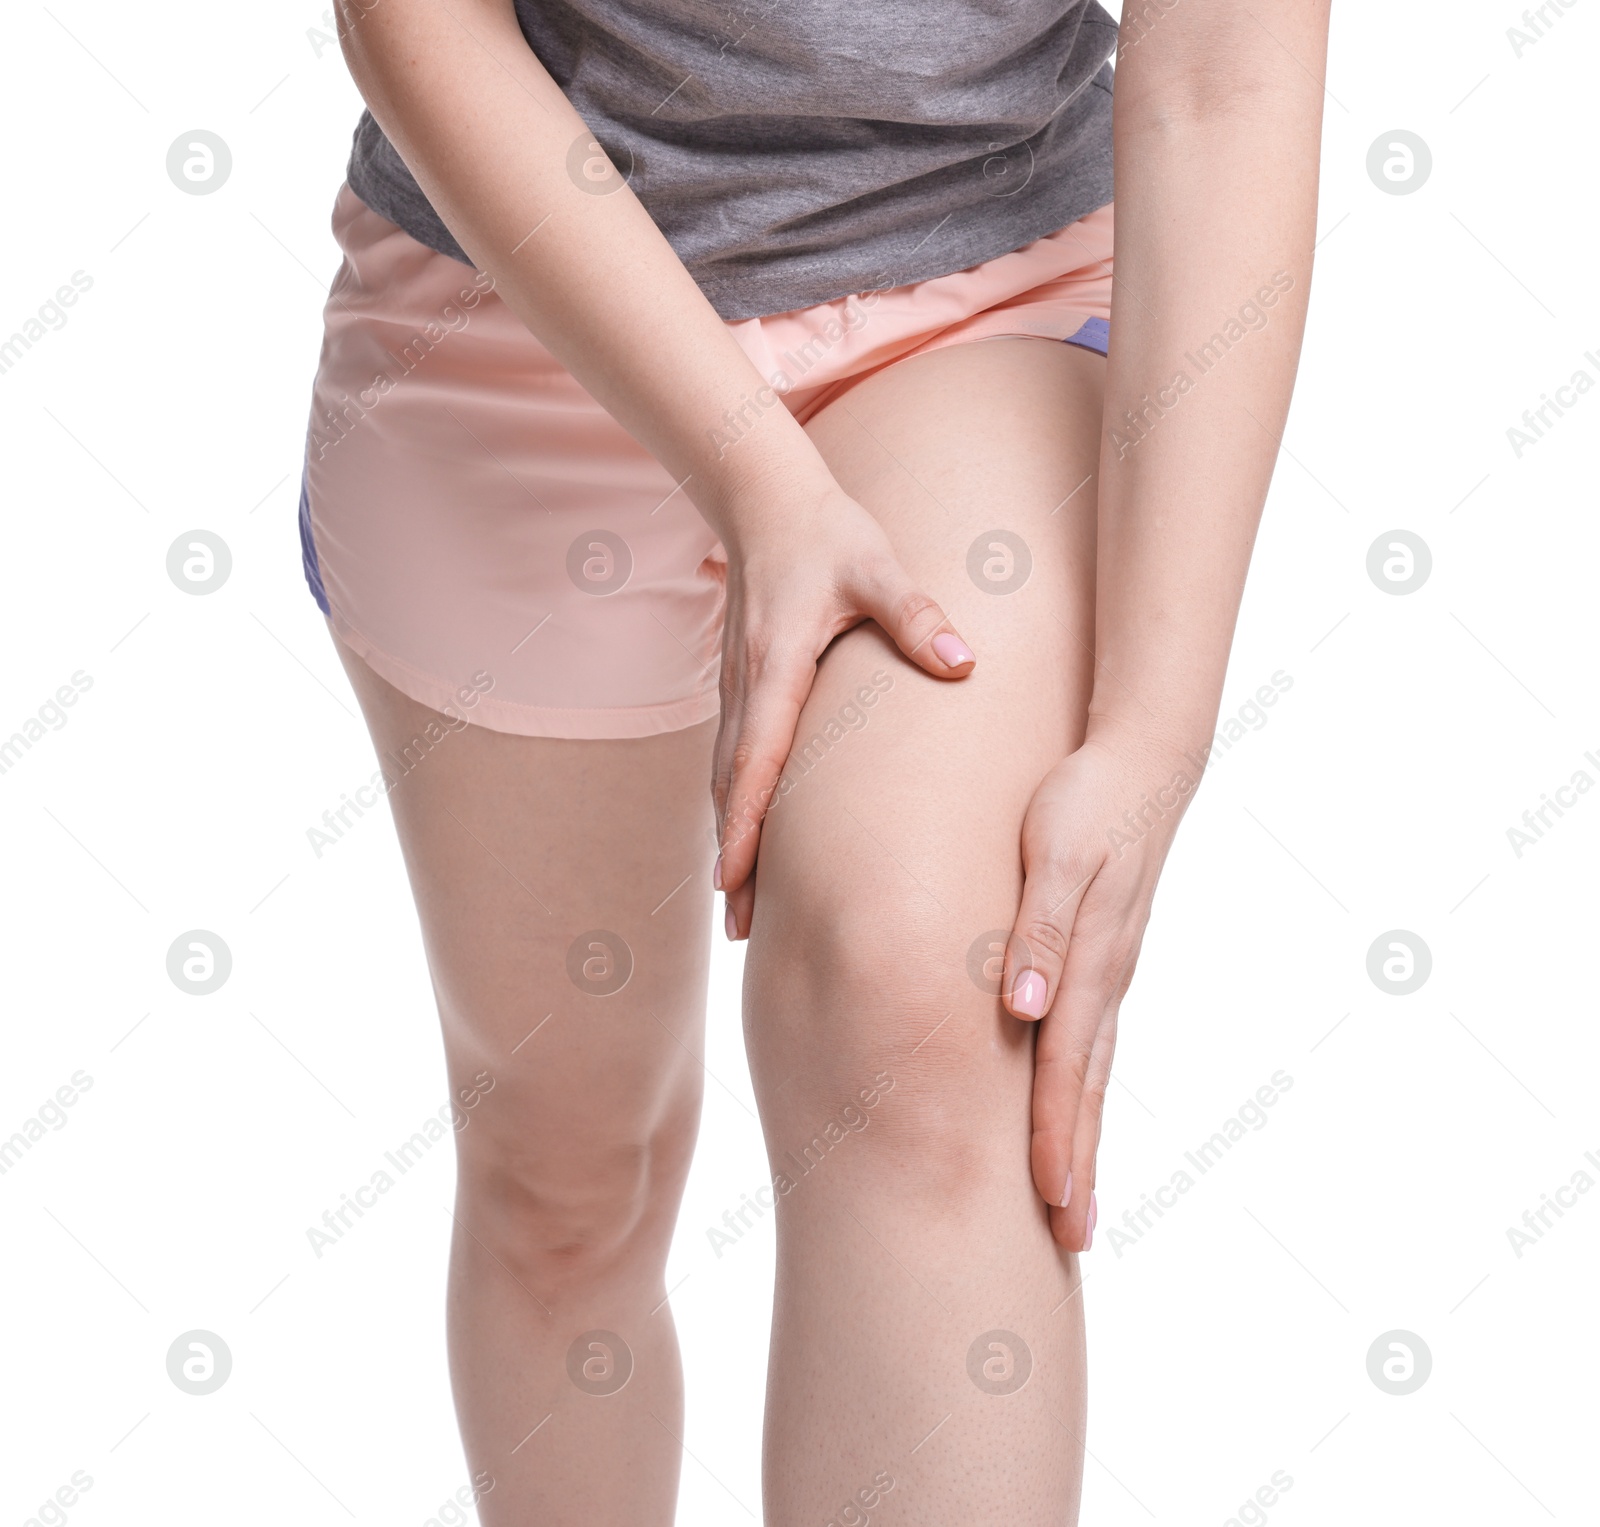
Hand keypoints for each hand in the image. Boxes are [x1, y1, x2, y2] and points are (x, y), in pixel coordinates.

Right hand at [712, 482, 975, 936]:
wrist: (764, 499)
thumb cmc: (826, 532)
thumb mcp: (876, 566)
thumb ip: (917, 615)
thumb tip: (964, 665)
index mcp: (775, 667)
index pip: (753, 760)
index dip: (742, 825)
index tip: (735, 881)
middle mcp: (744, 688)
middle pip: (728, 789)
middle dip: (732, 858)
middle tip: (740, 927)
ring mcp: (734, 691)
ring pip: (723, 780)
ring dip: (729, 840)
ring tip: (739, 905)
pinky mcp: (740, 689)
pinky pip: (729, 761)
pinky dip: (732, 808)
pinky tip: (744, 841)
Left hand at [1000, 729, 1203, 1250]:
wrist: (1143, 760)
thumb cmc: (1089, 800)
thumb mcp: (1056, 853)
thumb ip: (1040, 928)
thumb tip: (1023, 1009)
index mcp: (1090, 961)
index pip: (1066, 1068)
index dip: (1057, 1137)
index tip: (1050, 1202)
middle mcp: (1104, 979)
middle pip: (1088, 1087)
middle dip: (1079, 1162)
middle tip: (1070, 1237)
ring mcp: (1109, 972)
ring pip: (1094, 1070)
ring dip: (1084, 1136)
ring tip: (1073, 1199)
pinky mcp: (1104, 957)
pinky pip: (1092, 1039)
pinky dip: (1084, 1089)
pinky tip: (1075, 1109)